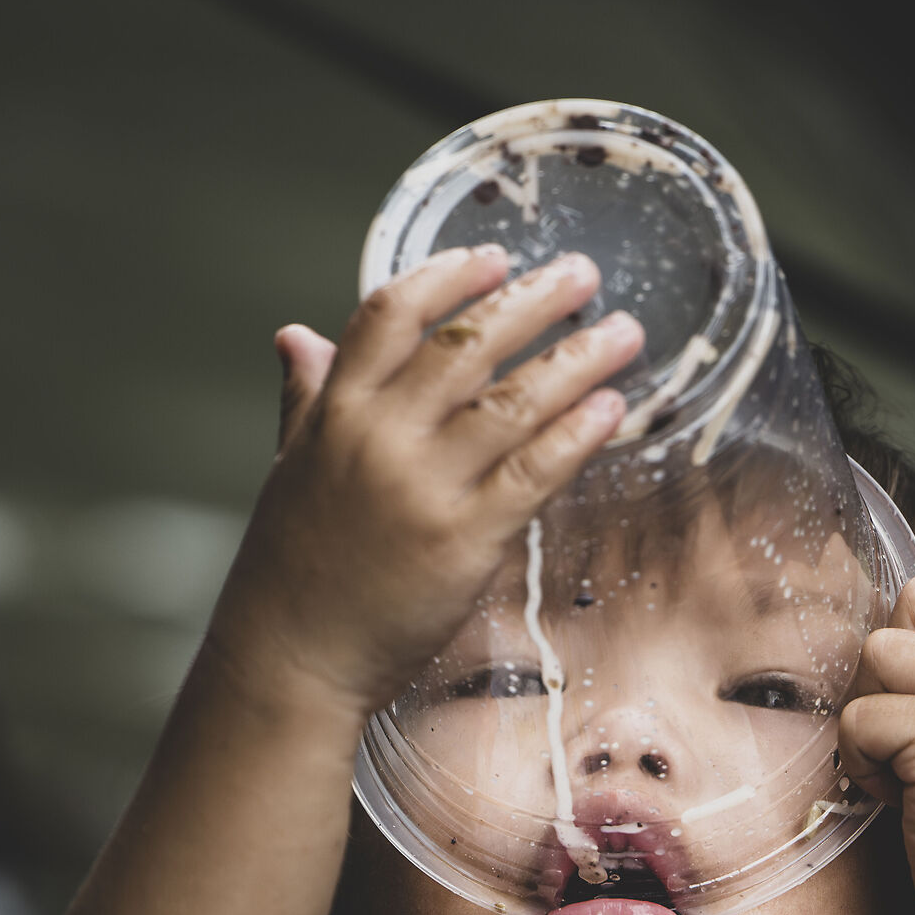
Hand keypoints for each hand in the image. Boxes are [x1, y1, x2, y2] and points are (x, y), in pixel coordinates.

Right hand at [208, 245, 642, 715]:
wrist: (292, 658)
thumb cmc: (293, 571)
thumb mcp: (292, 467)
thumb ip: (306, 397)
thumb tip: (298, 336)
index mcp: (336, 411)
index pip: (392, 314)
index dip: (447, 276)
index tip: (493, 257)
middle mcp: (380, 437)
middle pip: (466, 344)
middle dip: (532, 301)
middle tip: (582, 275)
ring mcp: (424, 487)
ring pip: (513, 401)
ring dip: (577, 359)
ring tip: (622, 333)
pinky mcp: (464, 541)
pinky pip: (534, 472)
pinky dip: (576, 434)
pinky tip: (610, 408)